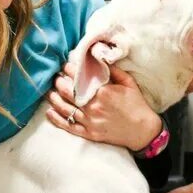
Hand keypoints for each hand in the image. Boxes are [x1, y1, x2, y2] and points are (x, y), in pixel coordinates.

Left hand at [47, 63, 161, 150]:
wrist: (143, 130)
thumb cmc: (137, 105)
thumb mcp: (128, 83)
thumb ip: (113, 70)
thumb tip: (99, 59)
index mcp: (103, 92)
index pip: (79, 78)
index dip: (70, 70)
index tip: (65, 66)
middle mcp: (93, 106)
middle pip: (68, 92)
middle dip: (59, 82)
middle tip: (55, 77)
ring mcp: (90, 121)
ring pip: (65, 108)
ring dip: (54, 99)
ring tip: (49, 92)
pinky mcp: (89, 133)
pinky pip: (69, 126)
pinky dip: (57, 119)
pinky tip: (49, 112)